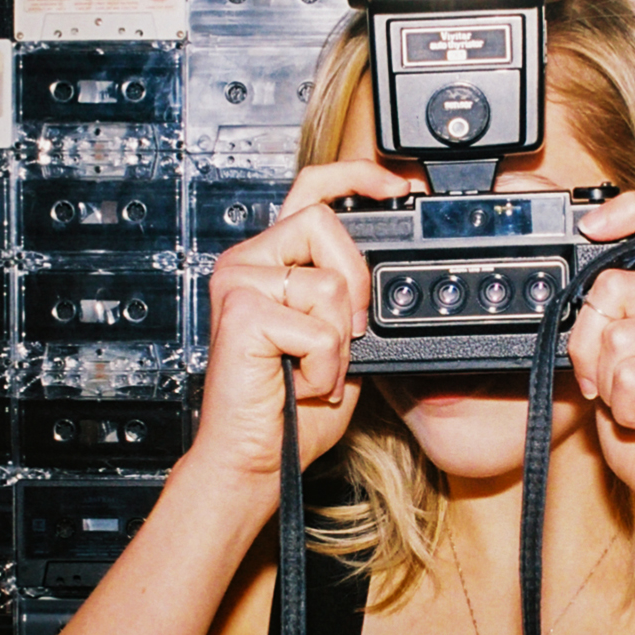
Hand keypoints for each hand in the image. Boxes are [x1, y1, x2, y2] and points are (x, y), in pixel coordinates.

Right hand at [187, 161, 410, 486]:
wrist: (256, 458)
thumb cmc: (292, 408)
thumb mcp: (341, 341)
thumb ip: (352, 299)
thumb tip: (386, 271)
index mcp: (271, 262)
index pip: (310, 191)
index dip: (355, 176)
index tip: (395, 187)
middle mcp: (248, 264)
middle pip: (323, 221)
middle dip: (355, 281)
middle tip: (348, 333)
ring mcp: (239, 284)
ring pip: (328, 283)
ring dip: (338, 343)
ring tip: (312, 370)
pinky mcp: (242, 313)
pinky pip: (318, 328)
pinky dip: (324, 367)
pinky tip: (299, 384)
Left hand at [567, 192, 634, 524]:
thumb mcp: (607, 372)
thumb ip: (598, 328)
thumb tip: (567, 296)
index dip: (627, 210)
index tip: (589, 225)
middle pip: (608, 288)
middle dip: (587, 346)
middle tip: (610, 386)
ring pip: (614, 335)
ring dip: (609, 386)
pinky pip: (630, 371)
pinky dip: (627, 406)